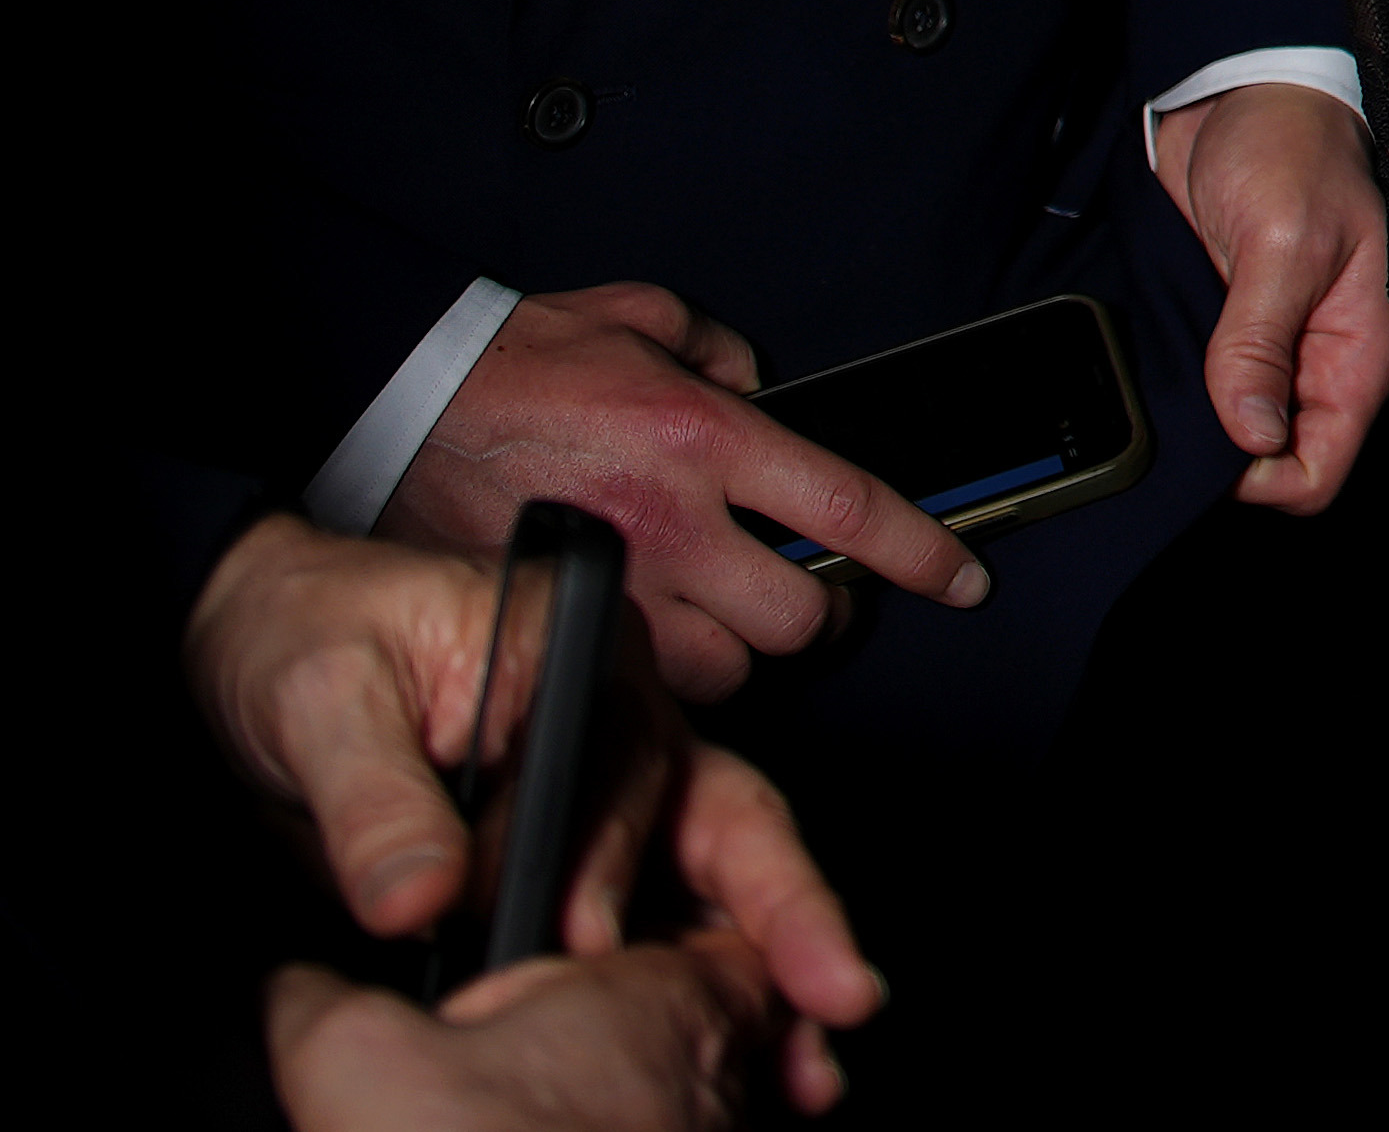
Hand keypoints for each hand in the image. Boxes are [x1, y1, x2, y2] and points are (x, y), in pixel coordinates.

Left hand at [194, 517, 879, 1107]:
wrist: (262, 649)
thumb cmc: (305, 637)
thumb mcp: (323, 705)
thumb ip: (374, 805)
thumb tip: (419, 899)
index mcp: (577, 654)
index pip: (632, 760)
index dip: (623, 858)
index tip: (592, 939)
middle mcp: (618, 718)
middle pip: (726, 816)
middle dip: (788, 913)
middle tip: (828, 995)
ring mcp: (610, 787)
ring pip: (716, 874)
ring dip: (764, 961)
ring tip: (802, 1049)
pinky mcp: (582, 849)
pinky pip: (659, 915)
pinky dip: (695, 982)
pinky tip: (732, 1039)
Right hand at [377, 287, 981, 700]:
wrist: (394, 399)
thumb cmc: (512, 358)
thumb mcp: (640, 317)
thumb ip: (717, 349)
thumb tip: (756, 381)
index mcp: (703, 438)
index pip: (847, 511)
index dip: (921, 555)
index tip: (959, 579)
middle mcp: (669, 521)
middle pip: (796, 619)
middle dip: (820, 617)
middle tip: (810, 597)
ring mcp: (611, 582)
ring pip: (724, 670)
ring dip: (741, 653)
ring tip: (729, 616)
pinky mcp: (555, 619)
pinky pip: (637, 682)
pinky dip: (661, 673)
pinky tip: (656, 636)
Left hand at [1149, 82, 1388, 515]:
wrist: (1239, 92)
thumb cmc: (1288, 148)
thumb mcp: (1281, 243)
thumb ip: (1260, 343)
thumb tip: (1250, 440)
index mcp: (1357, 352)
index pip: (1320, 471)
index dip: (1263, 479)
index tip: (1212, 444)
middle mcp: (1317, 364)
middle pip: (1272, 463)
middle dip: (1220, 457)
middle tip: (1174, 411)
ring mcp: (1270, 351)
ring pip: (1230, 435)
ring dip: (1191, 424)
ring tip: (1155, 385)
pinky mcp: (1226, 333)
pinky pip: (1202, 392)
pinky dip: (1174, 393)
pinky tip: (1149, 368)